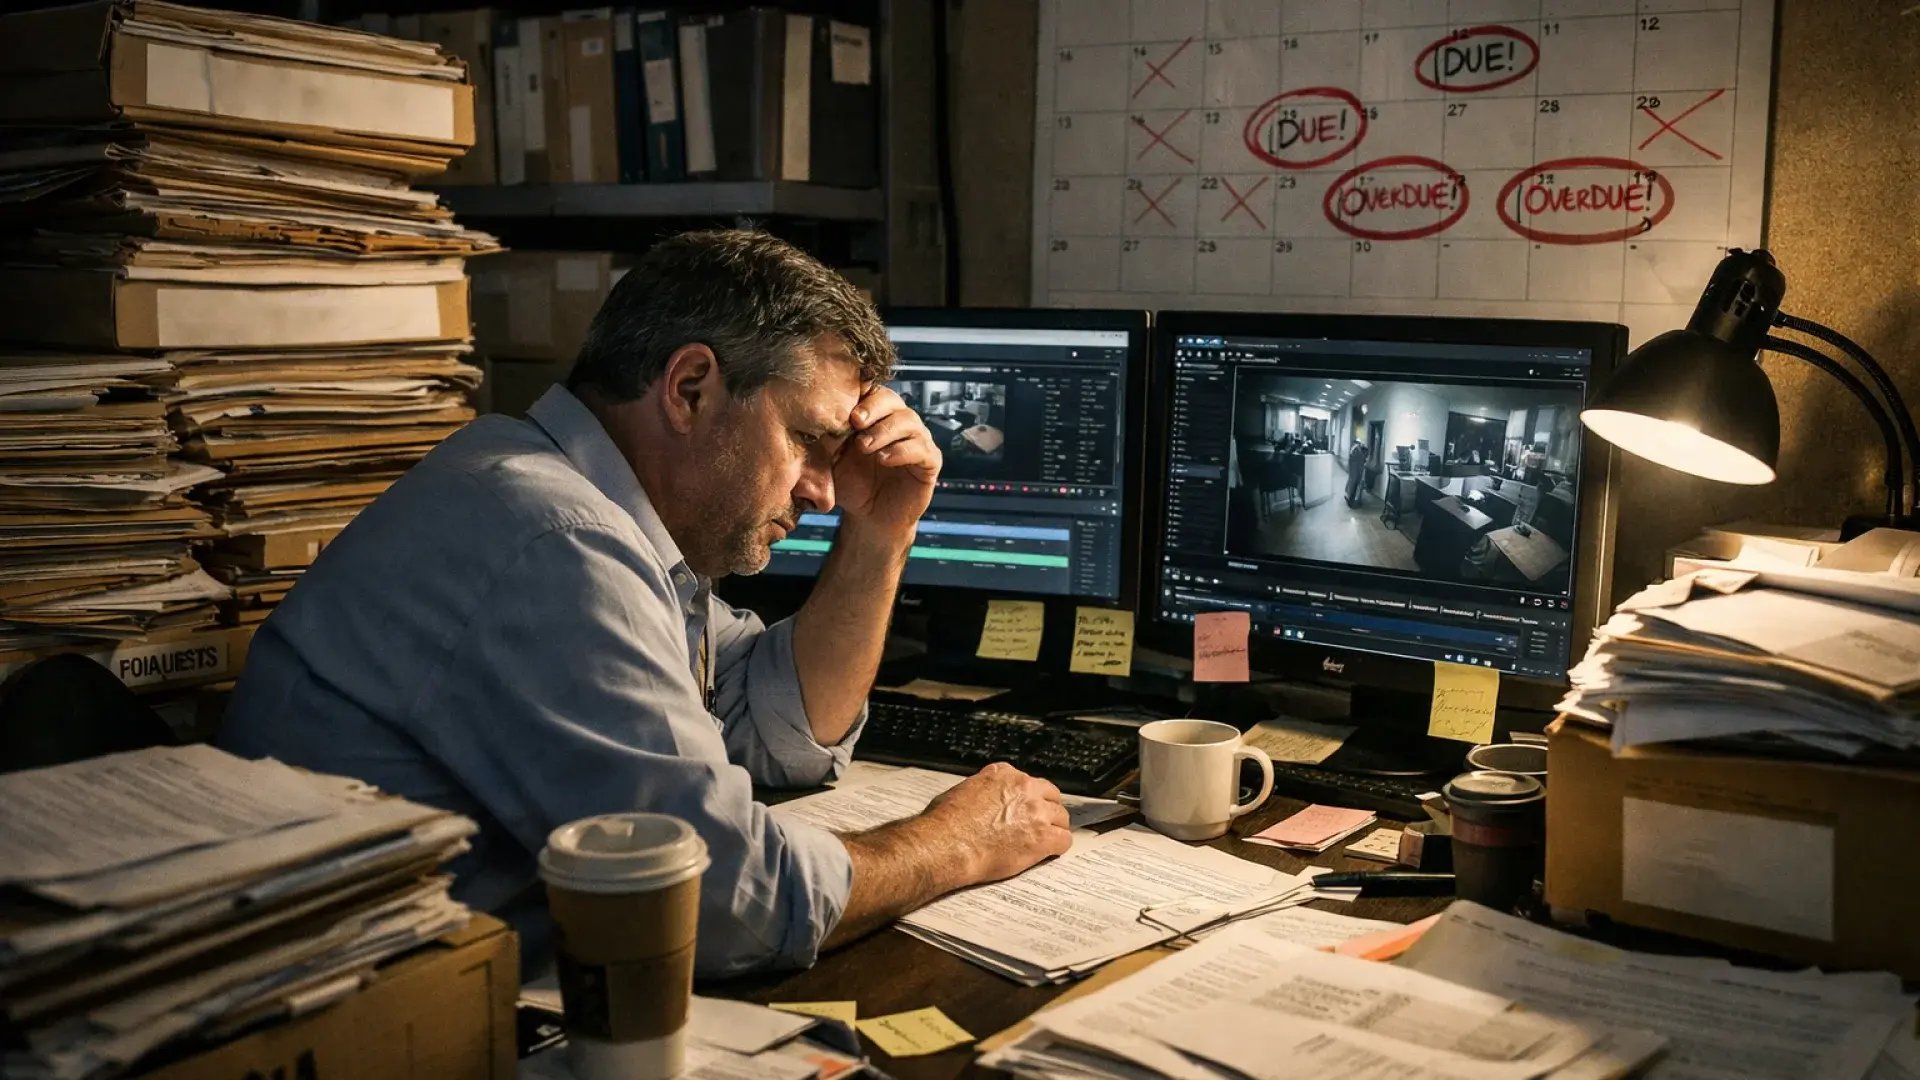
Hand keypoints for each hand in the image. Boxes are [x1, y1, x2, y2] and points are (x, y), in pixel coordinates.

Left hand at [834, 386, 940, 539]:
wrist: (870, 518)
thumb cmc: (852, 486)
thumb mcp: (832, 460)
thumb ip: (828, 439)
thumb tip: (815, 416)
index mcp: (874, 417)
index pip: (871, 391)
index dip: (860, 394)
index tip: (845, 408)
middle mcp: (898, 423)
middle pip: (892, 400)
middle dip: (873, 407)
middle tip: (856, 421)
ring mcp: (916, 440)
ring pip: (908, 421)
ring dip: (885, 430)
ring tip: (865, 446)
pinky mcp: (929, 461)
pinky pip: (922, 448)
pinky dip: (902, 451)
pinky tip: (884, 459)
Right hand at [921, 762, 1072, 883]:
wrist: (947, 845)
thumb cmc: (946, 823)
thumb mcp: (961, 791)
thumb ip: (981, 789)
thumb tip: (980, 798)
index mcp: (1003, 774)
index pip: (1028, 782)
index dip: (1029, 798)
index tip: (1026, 807)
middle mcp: (1023, 788)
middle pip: (1051, 796)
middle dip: (1047, 810)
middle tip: (1040, 824)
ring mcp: (1036, 812)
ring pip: (1061, 817)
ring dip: (1054, 828)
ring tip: (1046, 840)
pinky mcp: (1043, 837)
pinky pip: (1064, 840)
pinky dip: (1058, 847)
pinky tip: (1049, 852)